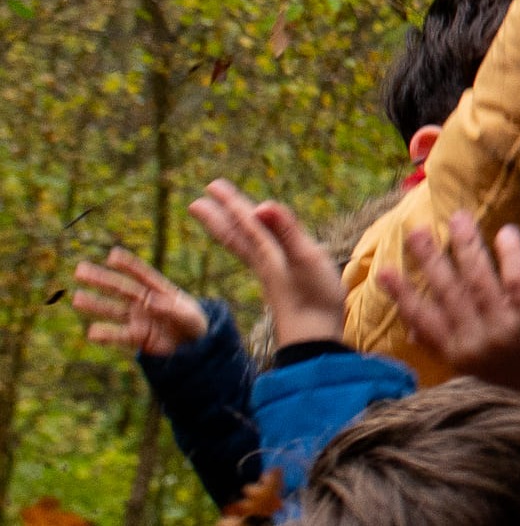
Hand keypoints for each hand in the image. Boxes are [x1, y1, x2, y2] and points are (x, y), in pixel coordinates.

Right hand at [69, 249, 206, 355]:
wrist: (195, 346)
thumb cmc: (194, 324)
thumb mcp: (189, 316)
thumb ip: (171, 309)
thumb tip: (150, 302)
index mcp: (161, 290)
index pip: (142, 274)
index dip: (128, 264)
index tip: (112, 255)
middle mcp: (145, 302)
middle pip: (120, 289)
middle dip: (101, 279)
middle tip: (79, 270)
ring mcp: (138, 318)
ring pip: (113, 310)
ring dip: (95, 304)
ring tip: (76, 298)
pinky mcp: (136, 337)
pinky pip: (118, 335)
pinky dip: (106, 334)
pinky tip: (91, 332)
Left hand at [185, 181, 343, 349]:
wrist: (313, 339)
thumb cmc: (315, 298)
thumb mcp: (305, 259)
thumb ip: (285, 231)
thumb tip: (260, 205)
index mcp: (268, 253)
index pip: (245, 222)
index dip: (230, 204)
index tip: (211, 187)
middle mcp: (263, 262)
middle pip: (235, 235)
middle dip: (219, 217)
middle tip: (198, 203)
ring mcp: (270, 273)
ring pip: (242, 247)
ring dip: (228, 229)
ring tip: (216, 219)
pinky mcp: (279, 282)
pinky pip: (254, 256)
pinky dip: (246, 245)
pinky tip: (252, 246)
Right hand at [370, 212, 519, 401]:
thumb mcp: (483, 367)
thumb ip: (452, 346)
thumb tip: (414, 331)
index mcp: (460, 355)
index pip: (424, 320)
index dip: (403, 295)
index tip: (383, 271)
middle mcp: (476, 344)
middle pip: (447, 293)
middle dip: (429, 260)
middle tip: (415, 231)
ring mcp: (503, 331)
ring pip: (477, 282)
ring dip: (465, 247)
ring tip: (457, 219)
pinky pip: (515, 280)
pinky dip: (509, 255)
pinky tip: (504, 232)